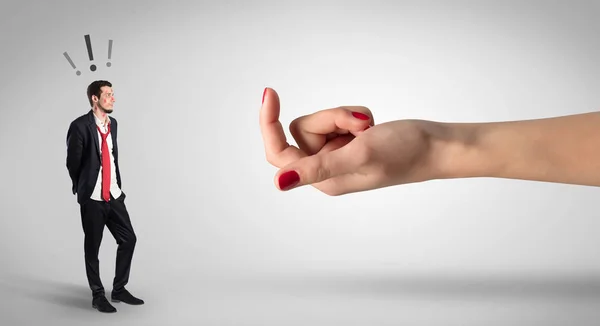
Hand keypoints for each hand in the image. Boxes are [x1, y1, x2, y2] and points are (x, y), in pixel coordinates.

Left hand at [259, 88, 438, 194]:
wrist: (436, 145)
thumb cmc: (404, 154)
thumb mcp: (357, 157)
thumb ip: (318, 168)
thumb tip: (280, 182)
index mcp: (324, 179)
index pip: (280, 153)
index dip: (270, 124)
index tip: (271, 93)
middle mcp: (326, 168)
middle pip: (303, 131)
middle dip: (330, 119)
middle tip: (360, 126)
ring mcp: (337, 153)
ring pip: (322, 121)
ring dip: (345, 117)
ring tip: (369, 127)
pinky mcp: (349, 141)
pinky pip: (338, 118)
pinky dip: (355, 116)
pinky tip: (373, 127)